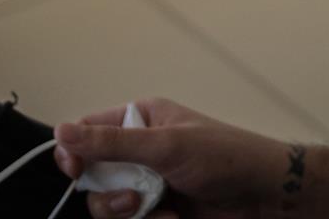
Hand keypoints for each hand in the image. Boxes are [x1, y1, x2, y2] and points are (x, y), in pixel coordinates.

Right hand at [54, 98, 290, 218]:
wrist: (265, 196)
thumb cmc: (227, 157)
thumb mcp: (167, 146)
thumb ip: (113, 143)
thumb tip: (63, 131)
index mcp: (141, 120)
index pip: (88, 132)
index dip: (74, 152)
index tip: (75, 171)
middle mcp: (142, 151)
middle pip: (94, 178)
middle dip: (109, 195)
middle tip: (135, 200)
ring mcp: (150, 183)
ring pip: (110, 207)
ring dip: (130, 215)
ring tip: (161, 211)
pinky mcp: (160, 210)